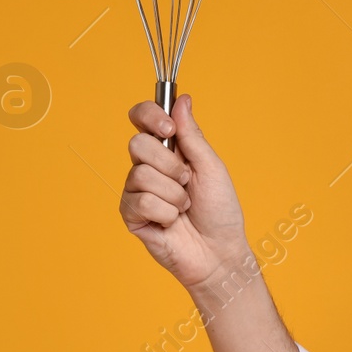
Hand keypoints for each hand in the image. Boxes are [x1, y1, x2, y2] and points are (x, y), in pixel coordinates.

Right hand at [119, 94, 249, 290]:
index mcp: (168, 150)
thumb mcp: (211, 167)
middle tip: (186, 180)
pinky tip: (173, 222)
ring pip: (140, 174)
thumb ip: (192, 135)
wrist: (219, 251)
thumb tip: (182, 100)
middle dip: (170, 164)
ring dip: (173, 194)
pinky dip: (165, 213)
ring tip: (184, 207)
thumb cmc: (219, 211)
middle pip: (137, 144)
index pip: (142, 119)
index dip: (149, 116)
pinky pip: (140, 201)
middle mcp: (147, 166)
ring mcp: (137, 190)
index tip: (169, 128)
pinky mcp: (131, 215)